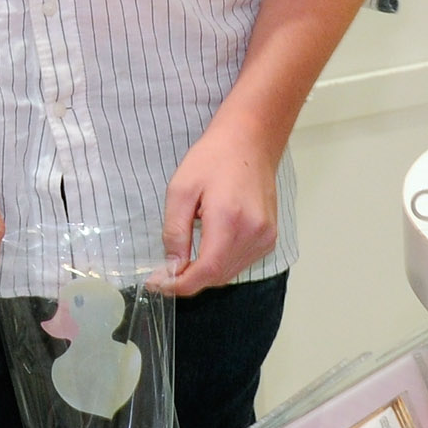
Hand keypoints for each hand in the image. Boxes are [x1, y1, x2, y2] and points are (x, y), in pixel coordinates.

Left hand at [148, 122, 282, 295]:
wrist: (249, 143)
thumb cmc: (211, 160)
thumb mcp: (180, 190)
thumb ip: (175, 231)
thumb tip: (172, 266)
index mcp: (230, 221)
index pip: (207, 271)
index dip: (181, 285)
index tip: (157, 285)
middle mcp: (254, 234)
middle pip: (218, 276)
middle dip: (188, 281)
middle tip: (162, 274)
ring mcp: (266, 238)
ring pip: (229, 273)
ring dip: (203, 274)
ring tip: (180, 262)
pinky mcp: (270, 238)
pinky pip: (241, 263)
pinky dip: (220, 265)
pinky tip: (204, 251)